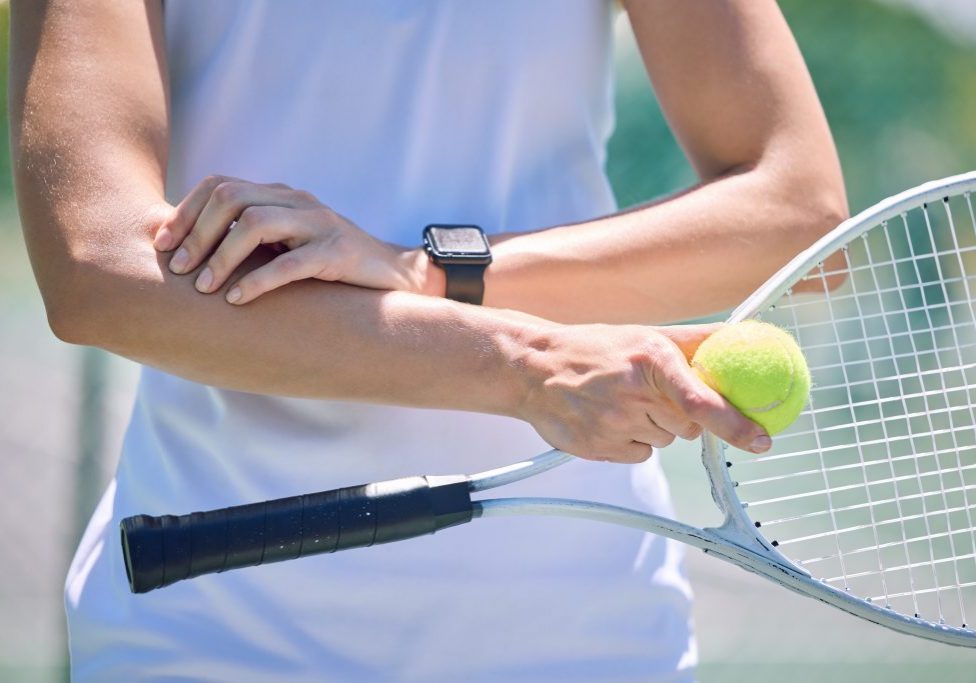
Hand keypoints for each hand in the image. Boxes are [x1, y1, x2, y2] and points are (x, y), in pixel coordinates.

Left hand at [153, 175, 438, 303]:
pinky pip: (291, 263)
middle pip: (232, 198)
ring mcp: (320, 224)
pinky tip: (238, 300)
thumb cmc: (332, 264)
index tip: (161, 244)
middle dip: (197, 232)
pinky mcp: (338, 253)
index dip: (186, 211)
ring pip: (256, 224)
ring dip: (222, 256)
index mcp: (281, 195)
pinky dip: (258, 281)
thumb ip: (253, 240)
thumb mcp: (289, 244)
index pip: (221, 185)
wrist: (395, 273)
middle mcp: (298, 202)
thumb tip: (191, 255)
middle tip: (176, 268)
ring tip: (203, 287)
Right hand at [516, 322, 770, 462]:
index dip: (737, 424)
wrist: (535, 369)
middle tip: (653, 393)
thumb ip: (694, 341)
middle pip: (688, 426)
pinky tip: (611, 419)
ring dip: (655, 426)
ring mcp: (615, 425)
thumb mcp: (644, 335)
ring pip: (665, 441)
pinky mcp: (600, 449)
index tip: (763, 440)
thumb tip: (741, 334)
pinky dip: (633, 441)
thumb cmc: (595, 349)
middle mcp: (634, 394)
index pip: (702, 402)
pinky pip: (641, 455)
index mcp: (651, 360)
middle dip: (681, 414)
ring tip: (623, 402)